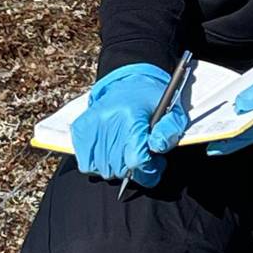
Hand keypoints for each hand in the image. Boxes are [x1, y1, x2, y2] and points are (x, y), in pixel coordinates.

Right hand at [70, 62, 188, 186]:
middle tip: (143, 155)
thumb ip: (170, 130)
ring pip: (103, 170)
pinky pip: (87, 164)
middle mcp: (108, 122)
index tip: (156, 162)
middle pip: (120, 168)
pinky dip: (99, 164)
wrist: (127, 82)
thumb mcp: (172, 111)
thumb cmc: (150, 100)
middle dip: (136, 168)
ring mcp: (91, 127)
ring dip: (117, 168)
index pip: (137, 159)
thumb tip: (157, 147)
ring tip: (127, 152)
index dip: (150, 168)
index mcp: (132, 116)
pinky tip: (111, 152)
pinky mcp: (80, 130)